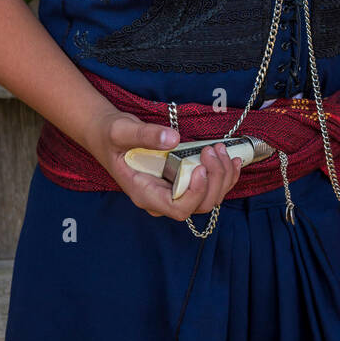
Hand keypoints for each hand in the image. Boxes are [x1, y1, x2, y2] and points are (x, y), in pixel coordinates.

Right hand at [81, 106, 242, 219]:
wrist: (106, 135)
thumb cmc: (110, 136)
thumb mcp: (122, 132)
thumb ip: (145, 135)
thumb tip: (173, 139)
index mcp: (145, 193)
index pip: (178, 209)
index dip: (195, 194)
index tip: (200, 167)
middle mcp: (162, 198)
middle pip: (200, 205)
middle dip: (214, 179)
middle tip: (212, 150)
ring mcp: (173, 191)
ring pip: (209, 197)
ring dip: (222, 175)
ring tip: (220, 149)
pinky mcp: (182, 180)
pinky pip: (210, 186)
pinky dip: (225, 174)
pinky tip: (232, 158)